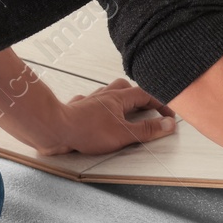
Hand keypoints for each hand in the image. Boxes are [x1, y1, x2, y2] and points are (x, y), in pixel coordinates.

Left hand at [35, 78, 176, 155]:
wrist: (53, 129)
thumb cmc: (85, 131)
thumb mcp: (124, 134)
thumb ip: (147, 130)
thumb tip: (168, 125)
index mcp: (118, 98)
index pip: (146, 95)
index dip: (160, 104)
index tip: (168, 115)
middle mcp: (104, 96)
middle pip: (127, 88)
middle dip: (140, 97)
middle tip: (148, 107)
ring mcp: (89, 102)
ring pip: (108, 93)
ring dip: (119, 99)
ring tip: (125, 109)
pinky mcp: (76, 110)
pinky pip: (88, 102)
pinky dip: (96, 106)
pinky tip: (95, 113)